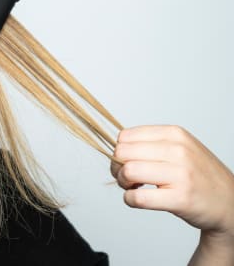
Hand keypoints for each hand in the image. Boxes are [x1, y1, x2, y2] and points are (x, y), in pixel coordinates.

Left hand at [111, 125, 233, 260]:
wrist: (230, 203)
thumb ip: (151, 144)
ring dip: (123, 184)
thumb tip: (115, 147)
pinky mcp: (180, 199)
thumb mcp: (180, 148)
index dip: (119, 152)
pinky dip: (130, 200)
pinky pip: (137, 197)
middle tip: (127, 178)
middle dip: (117, 167)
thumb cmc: (198, 176)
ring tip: (134, 187)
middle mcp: (179, 151)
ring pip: (128, 172)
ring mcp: (181, 174)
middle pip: (122, 153)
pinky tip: (138, 200)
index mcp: (175, 134)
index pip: (125, 136)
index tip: (127, 163)